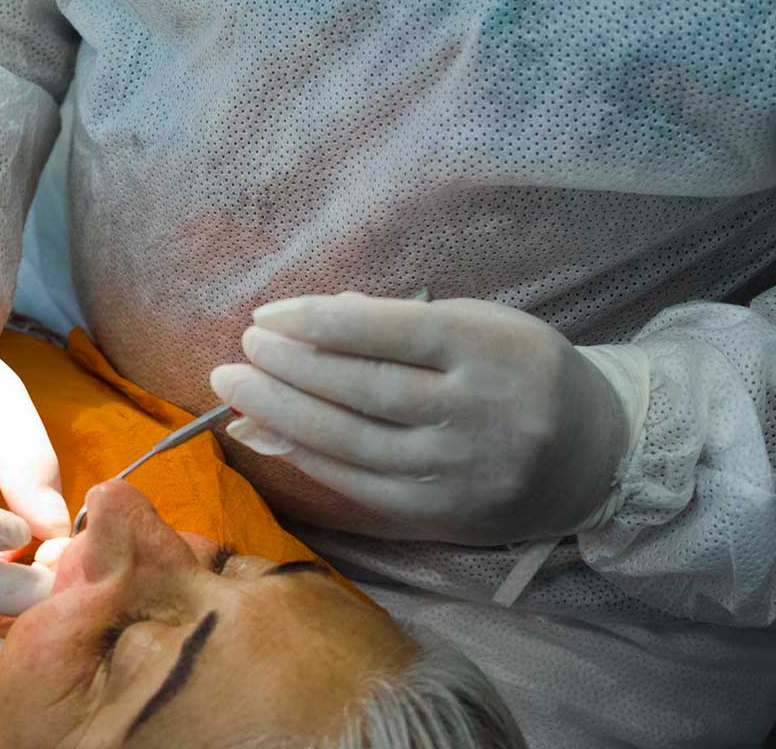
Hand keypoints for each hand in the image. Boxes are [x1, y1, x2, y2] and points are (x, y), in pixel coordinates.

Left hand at [211, 294, 628, 545]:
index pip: (388, 331)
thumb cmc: (518, 368)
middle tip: (237, 353)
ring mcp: (460, 470)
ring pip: (355, 444)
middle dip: (289, 370)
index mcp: (486, 347)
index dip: (318, 322)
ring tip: (234, 390)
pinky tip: (266, 436)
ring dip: (284, 416)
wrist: (595, 453)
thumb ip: (397, 322)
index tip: (264, 316)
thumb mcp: (476, 323)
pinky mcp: (447, 515)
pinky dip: (308, 461)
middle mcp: (475, 410)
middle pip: (364, 391)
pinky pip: (363, 488)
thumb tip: (313, 321)